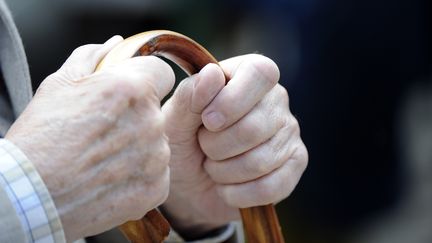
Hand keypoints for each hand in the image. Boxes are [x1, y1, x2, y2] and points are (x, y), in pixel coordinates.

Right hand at [5, 36, 174, 241]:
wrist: (30, 196)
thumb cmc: (41, 137)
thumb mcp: (60, 84)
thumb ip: (93, 57)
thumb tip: (116, 44)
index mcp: (132, 88)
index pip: (163, 73)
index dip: (147, 80)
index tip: (132, 94)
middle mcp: (152, 121)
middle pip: (157, 111)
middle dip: (138, 117)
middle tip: (105, 133)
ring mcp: (157, 158)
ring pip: (158, 144)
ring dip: (140, 148)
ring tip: (105, 159)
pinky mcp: (156, 188)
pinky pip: (157, 174)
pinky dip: (140, 177)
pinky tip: (112, 180)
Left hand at [161, 54, 307, 237]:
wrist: (188, 185)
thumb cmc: (182, 142)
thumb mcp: (173, 120)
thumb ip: (189, 96)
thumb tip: (213, 74)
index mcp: (247, 74)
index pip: (260, 73)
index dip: (231, 101)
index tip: (206, 121)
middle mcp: (275, 99)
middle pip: (255, 126)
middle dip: (217, 147)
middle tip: (203, 148)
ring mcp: (289, 131)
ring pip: (261, 160)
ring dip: (224, 172)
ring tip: (213, 166)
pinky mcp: (295, 164)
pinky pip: (271, 186)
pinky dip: (238, 194)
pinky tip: (227, 187)